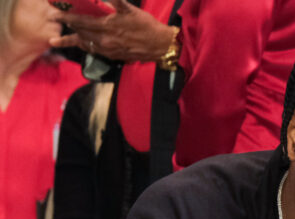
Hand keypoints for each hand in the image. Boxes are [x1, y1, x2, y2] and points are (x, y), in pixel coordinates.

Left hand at [50, 0, 175, 61]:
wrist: (161, 46)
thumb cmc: (147, 25)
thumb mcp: (130, 9)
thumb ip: (113, 0)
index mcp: (107, 26)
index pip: (81, 21)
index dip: (66, 17)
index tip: (54, 14)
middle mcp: (105, 40)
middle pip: (80, 34)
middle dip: (65, 29)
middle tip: (51, 25)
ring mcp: (109, 50)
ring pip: (86, 44)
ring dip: (71, 42)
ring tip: (57, 42)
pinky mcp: (115, 56)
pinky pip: (95, 51)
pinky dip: (86, 47)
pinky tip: (81, 45)